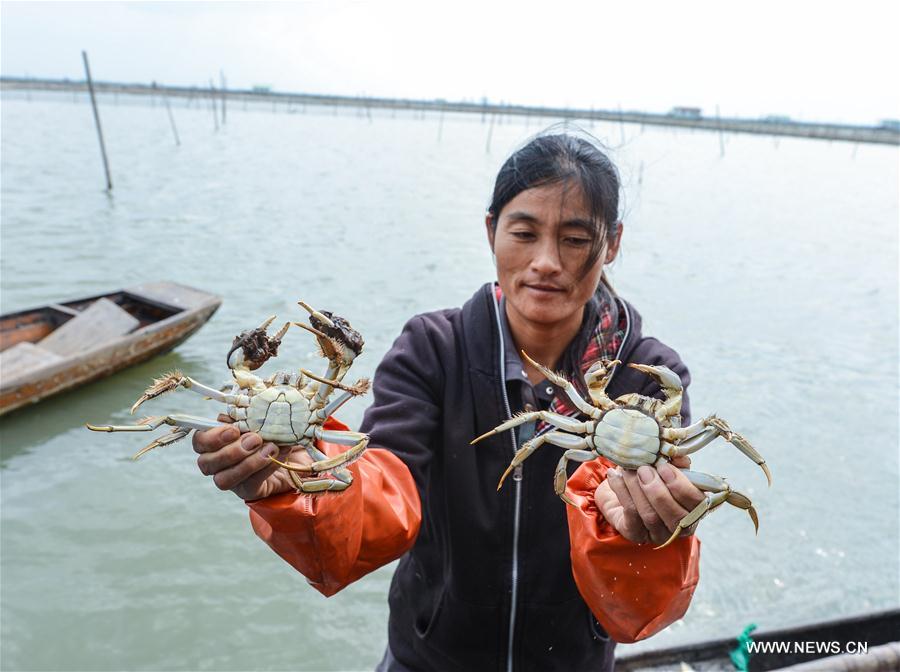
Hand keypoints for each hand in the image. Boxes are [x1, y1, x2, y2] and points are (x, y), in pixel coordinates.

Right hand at [192, 415, 311, 500]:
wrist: (294, 452)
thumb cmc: (271, 429)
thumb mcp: (260, 417)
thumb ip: (247, 414)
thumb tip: (244, 410)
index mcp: (214, 441)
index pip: (199, 441)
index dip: (212, 437)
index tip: (234, 429)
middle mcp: (216, 463)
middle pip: (207, 463)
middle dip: (232, 451)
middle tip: (255, 439)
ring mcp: (230, 479)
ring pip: (224, 479)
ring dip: (248, 463)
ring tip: (270, 448)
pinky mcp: (247, 490)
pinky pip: (250, 483)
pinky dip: (265, 468)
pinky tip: (278, 455)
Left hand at [594, 457, 704, 545]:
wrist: (620, 490)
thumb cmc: (649, 478)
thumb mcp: (664, 467)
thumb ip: (675, 462)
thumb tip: (678, 456)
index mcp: (694, 507)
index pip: (698, 504)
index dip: (681, 486)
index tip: (664, 467)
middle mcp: (680, 526)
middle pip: (676, 516)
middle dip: (658, 491)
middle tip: (643, 469)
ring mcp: (658, 534)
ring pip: (651, 515)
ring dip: (636, 488)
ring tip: (627, 469)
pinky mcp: (635, 534)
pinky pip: (630, 515)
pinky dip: (621, 491)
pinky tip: (614, 476)